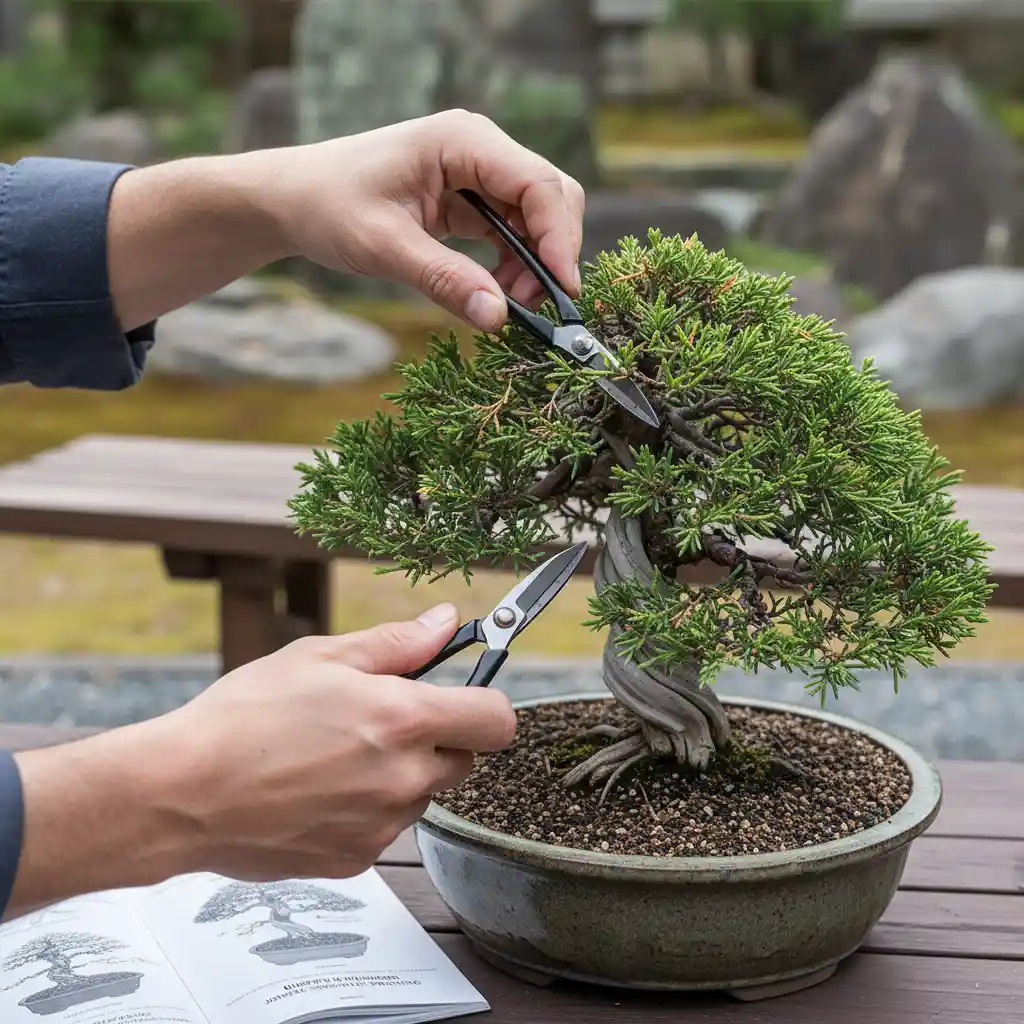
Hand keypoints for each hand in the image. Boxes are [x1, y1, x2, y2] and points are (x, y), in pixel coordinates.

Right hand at [162, 603, 515, 879]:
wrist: (183, 793)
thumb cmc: (245, 717)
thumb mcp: (322, 657)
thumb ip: (398, 643)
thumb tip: (445, 622)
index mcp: (405, 720)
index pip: (496, 720)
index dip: (484, 703)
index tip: (461, 696)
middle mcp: (405, 779)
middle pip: (460, 759)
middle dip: (434, 739)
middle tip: (377, 722)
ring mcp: (382, 826)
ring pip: (420, 794)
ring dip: (397, 776)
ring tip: (332, 756)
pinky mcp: (356, 860)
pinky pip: (383, 828)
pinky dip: (364, 810)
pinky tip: (315, 791)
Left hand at [271, 109, 586, 329]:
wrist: (294, 199)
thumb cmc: (329, 207)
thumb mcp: (384, 248)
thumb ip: (444, 280)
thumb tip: (498, 316)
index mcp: (462, 140)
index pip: (537, 184)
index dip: (558, 239)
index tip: (560, 290)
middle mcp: (479, 149)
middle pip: (550, 197)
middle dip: (551, 253)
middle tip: (531, 305)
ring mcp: (478, 172)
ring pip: (538, 217)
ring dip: (535, 263)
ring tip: (507, 303)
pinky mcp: (471, 198)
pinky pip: (514, 231)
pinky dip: (516, 264)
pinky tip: (497, 291)